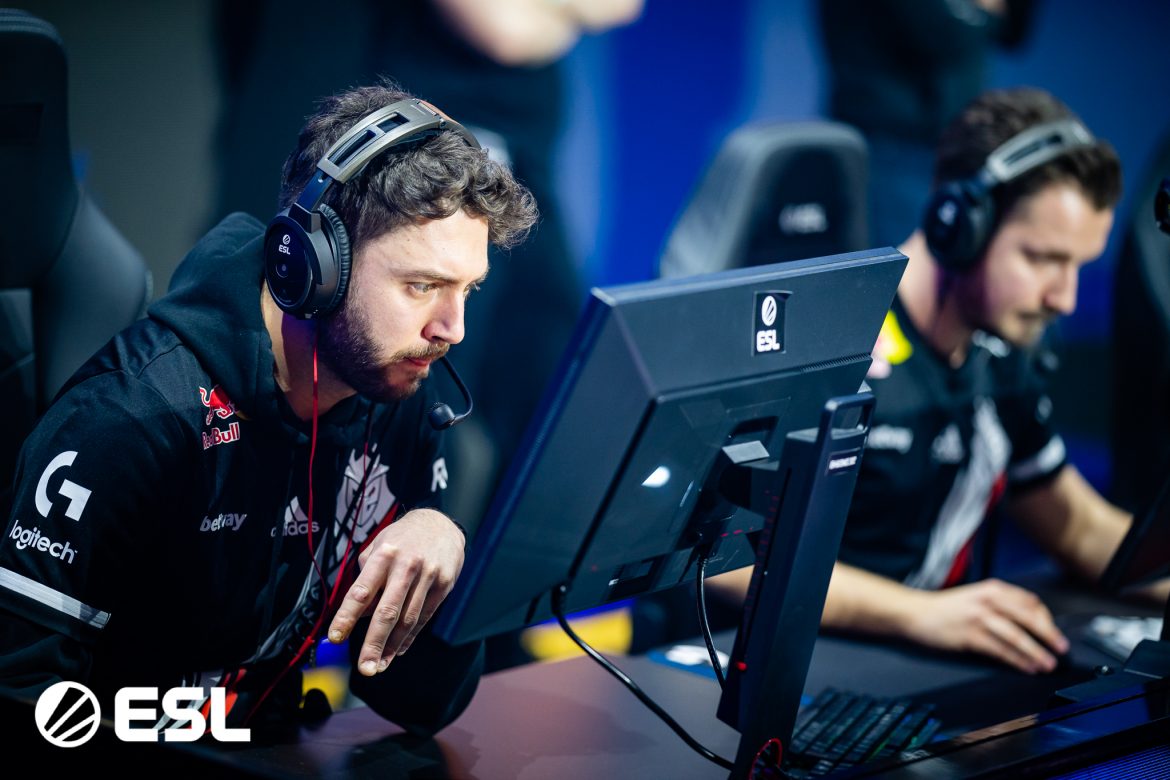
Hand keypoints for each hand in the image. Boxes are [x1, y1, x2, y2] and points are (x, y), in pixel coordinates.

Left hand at [327, 508, 464, 675]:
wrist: (442, 525)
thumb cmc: (403, 538)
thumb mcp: (378, 548)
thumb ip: (368, 579)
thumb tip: (363, 614)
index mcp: (384, 555)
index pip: (361, 591)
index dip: (347, 616)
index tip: (336, 637)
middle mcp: (406, 566)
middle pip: (387, 611)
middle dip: (374, 643)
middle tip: (364, 667)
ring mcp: (428, 576)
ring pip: (408, 619)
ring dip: (392, 646)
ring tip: (379, 665)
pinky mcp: (444, 585)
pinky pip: (424, 617)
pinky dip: (410, 636)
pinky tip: (399, 649)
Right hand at [902, 579, 1068, 673]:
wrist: (916, 613)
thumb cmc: (946, 607)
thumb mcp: (976, 596)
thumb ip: (1001, 603)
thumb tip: (1031, 620)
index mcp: (992, 589)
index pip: (1030, 602)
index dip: (1046, 619)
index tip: (1054, 633)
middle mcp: (987, 601)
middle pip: (1028, 618)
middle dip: (1049, 636)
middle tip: (1061, 649)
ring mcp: (978, 618)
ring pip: (1016, 637)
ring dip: (1036, 653)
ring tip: (1047, 664)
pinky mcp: (970, 636)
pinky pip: (1000, 650)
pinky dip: (1017, 660)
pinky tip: (1026, 667)